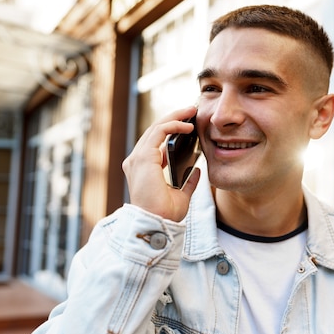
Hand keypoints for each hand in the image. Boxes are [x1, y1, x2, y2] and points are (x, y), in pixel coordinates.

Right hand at [122, 106, 200, 221]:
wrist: (157, 223)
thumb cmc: (165, 214)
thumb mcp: (181, 195)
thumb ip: (187, 182)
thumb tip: (197, 171)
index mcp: (143, 169)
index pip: (155, 142)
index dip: (171, 130)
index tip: (188, 125)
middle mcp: (137, 161)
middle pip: (155, 131)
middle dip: (174, 118)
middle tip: (191, 110)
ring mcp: (138, 158)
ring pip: (156, 128)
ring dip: (175, 117)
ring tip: (191, 111)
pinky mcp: (144, 157)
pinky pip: (159, 132)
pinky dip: (173, 125)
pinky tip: (188, 125)